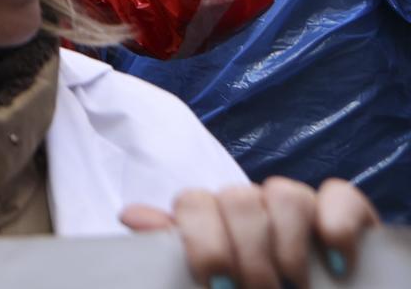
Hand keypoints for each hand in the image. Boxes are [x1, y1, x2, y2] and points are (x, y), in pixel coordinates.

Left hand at [121, 177, 376, 288]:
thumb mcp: (203, 280)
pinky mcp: (345, 212)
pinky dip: (336, 225)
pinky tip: (335, 263)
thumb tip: (130, 215)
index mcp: (212, 219)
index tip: (217, 283)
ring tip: (296, 284)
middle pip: (237, 198)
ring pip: (285, 194)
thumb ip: (172, 250)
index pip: (193, 202)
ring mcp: (297, 205)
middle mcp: (251, 204)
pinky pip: (339, 196)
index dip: (204, 243)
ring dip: (288, 246)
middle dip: (248, 254)